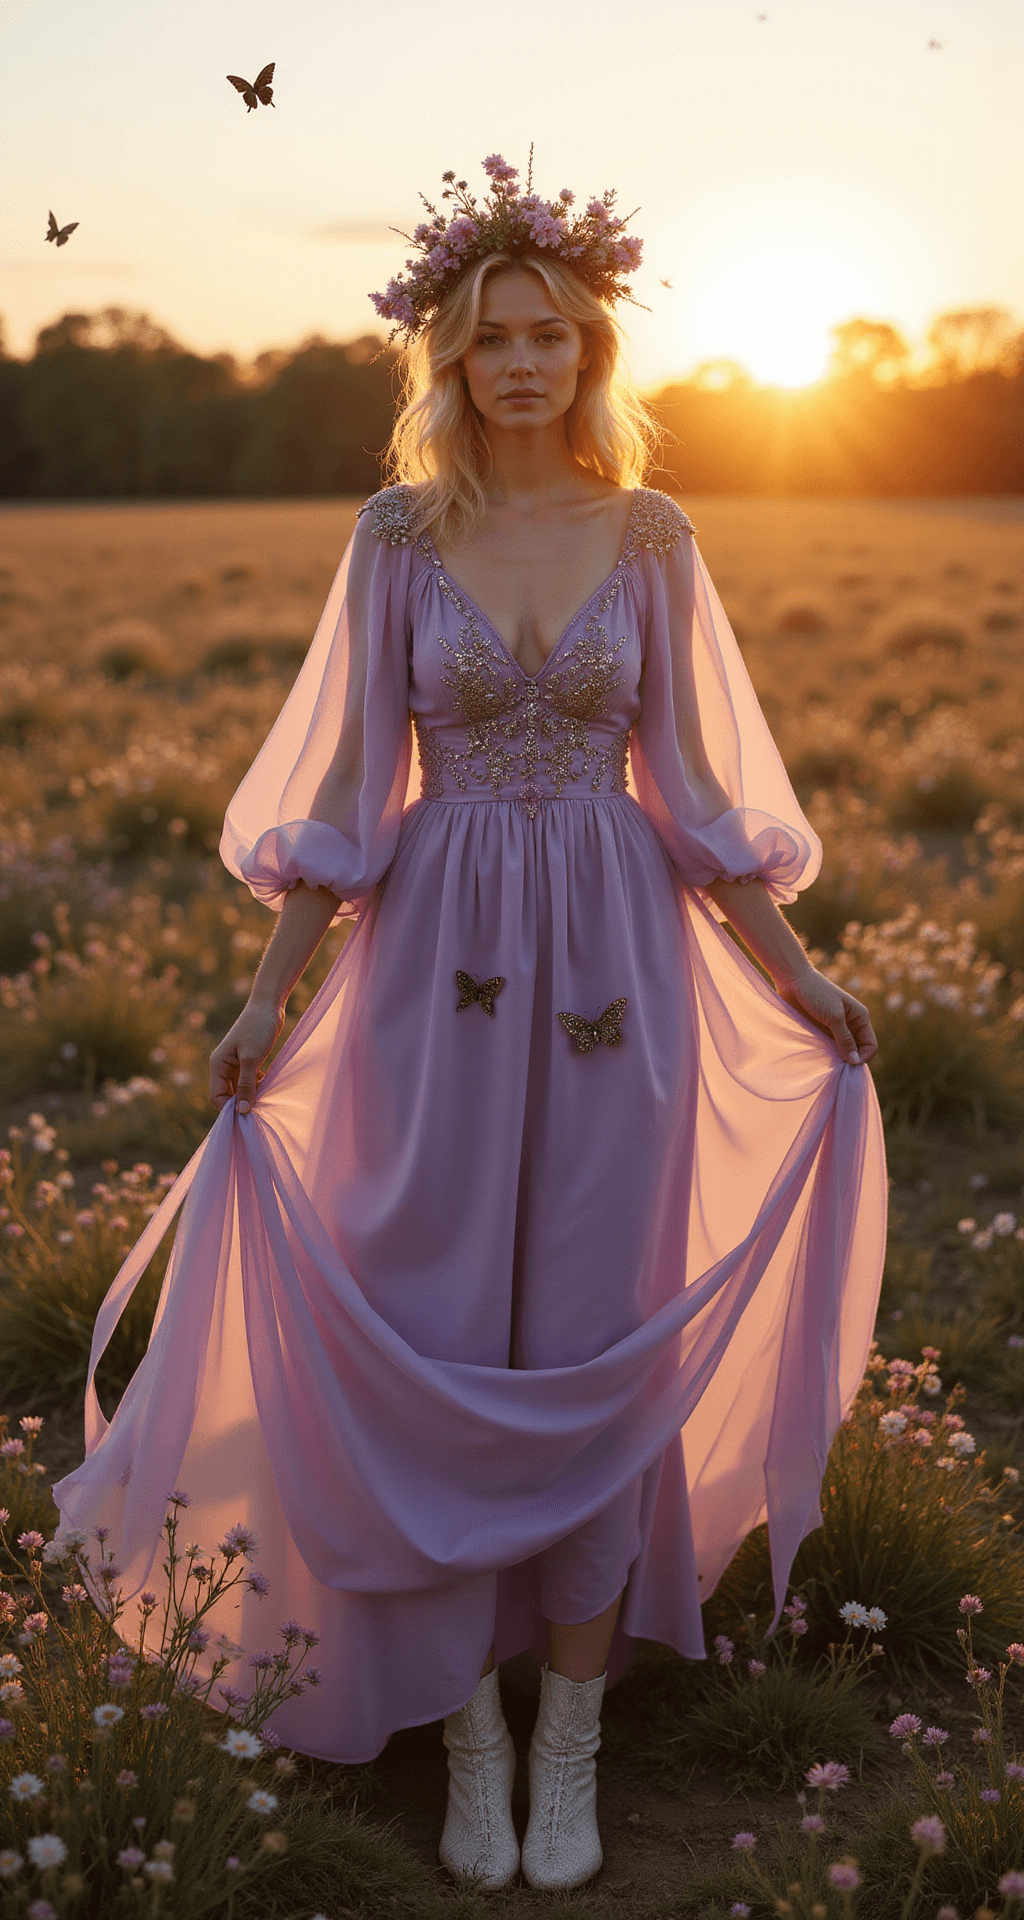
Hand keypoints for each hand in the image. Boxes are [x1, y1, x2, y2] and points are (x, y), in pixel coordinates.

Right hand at [208, 998, 283, 1112]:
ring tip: (265, 1101)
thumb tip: (242, 1111)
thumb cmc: (258, 1029)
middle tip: (258, 1112)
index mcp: (217, 1064)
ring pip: (239, 1088)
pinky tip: (268, 1089)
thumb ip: (246, 1085)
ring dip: (250, 1096)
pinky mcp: (247, 1060)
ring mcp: (235, 1063)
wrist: (268, 1005)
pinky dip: (257, 1086)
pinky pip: (248, 1080)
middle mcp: (223, 1065)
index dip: (229, 1108)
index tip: (247, 1115)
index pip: (216, 1096)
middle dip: (240, 1103)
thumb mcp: (251, 1059)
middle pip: (227, 1094)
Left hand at [775, 964, 877, 1066]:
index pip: (871, 1045)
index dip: (863, 1057)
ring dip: (837, 1058)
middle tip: (835, 1066)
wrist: (793, 980)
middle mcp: (851, 1024)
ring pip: (843, 1051)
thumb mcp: (834, 1016)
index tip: (847, 1064)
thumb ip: (845, 1039)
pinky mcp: (822, 1030)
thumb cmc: (816, 993)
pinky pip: (829, 1048)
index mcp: (860, 1017)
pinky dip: (826, 1055)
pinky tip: (819, 1057)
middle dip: (850, 1060)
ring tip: (826, 1061)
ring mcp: (836, 1028)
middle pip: (858, 1050)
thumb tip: (855, 1061)